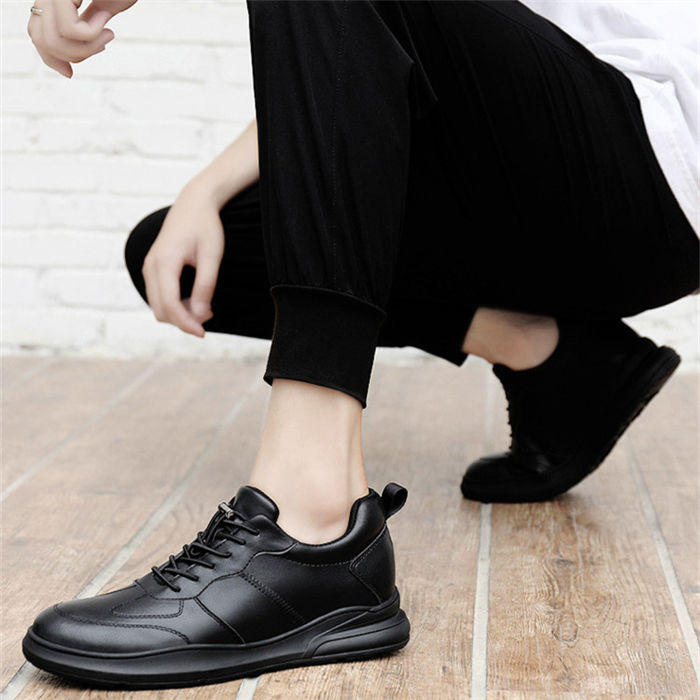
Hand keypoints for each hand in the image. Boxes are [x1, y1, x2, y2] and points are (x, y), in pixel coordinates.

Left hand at [27, 0, 137, 77]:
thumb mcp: (103, 10)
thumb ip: (84, 30)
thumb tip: (68, 62)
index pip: (36, 34)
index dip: (49, 59)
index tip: (69, 74)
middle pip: (42, 40)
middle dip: (73, 56)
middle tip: (103, 44)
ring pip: (54, 39)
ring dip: (87, 48)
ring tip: (108, 34)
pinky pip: (70, 28)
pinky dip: (91, 35)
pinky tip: (107, 23)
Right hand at [142, 183, 225, 337]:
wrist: (194, 203)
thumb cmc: (205, 227)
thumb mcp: (212, 256)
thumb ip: (205, 285)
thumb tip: (201, 315)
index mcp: (164, 263)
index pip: (169, 305)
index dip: (186, 323)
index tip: (203, 333)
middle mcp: (150, 267)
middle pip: (161, 310)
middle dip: (184, 320)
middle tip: (210, 315)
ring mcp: (149, 267)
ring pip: (158, 306)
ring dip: (180, 313)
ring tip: (205, 306)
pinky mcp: (153, 268)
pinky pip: (159, 296)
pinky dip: (175, 304)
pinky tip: (195, 300)